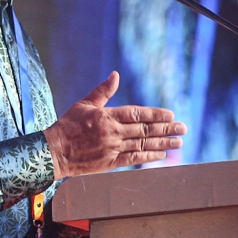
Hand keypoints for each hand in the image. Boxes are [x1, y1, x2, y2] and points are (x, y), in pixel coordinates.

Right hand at [43, 71, 184, 179]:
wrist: (54, 151)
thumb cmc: (67, 125)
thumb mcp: (83, 104)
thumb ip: (102, 91)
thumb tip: (115, 75)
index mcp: (106, 116)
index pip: (137, 114)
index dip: (156, 115)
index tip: (171, 115)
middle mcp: (112, 132)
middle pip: (144, 130)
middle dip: (166, 129)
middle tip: (183, 128)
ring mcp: (112, 148)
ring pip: (143, 145)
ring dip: (162, 143)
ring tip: (178, 143)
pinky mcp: (110, 162)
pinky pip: (133, 159)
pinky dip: (148, 157)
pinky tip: (160, 155)